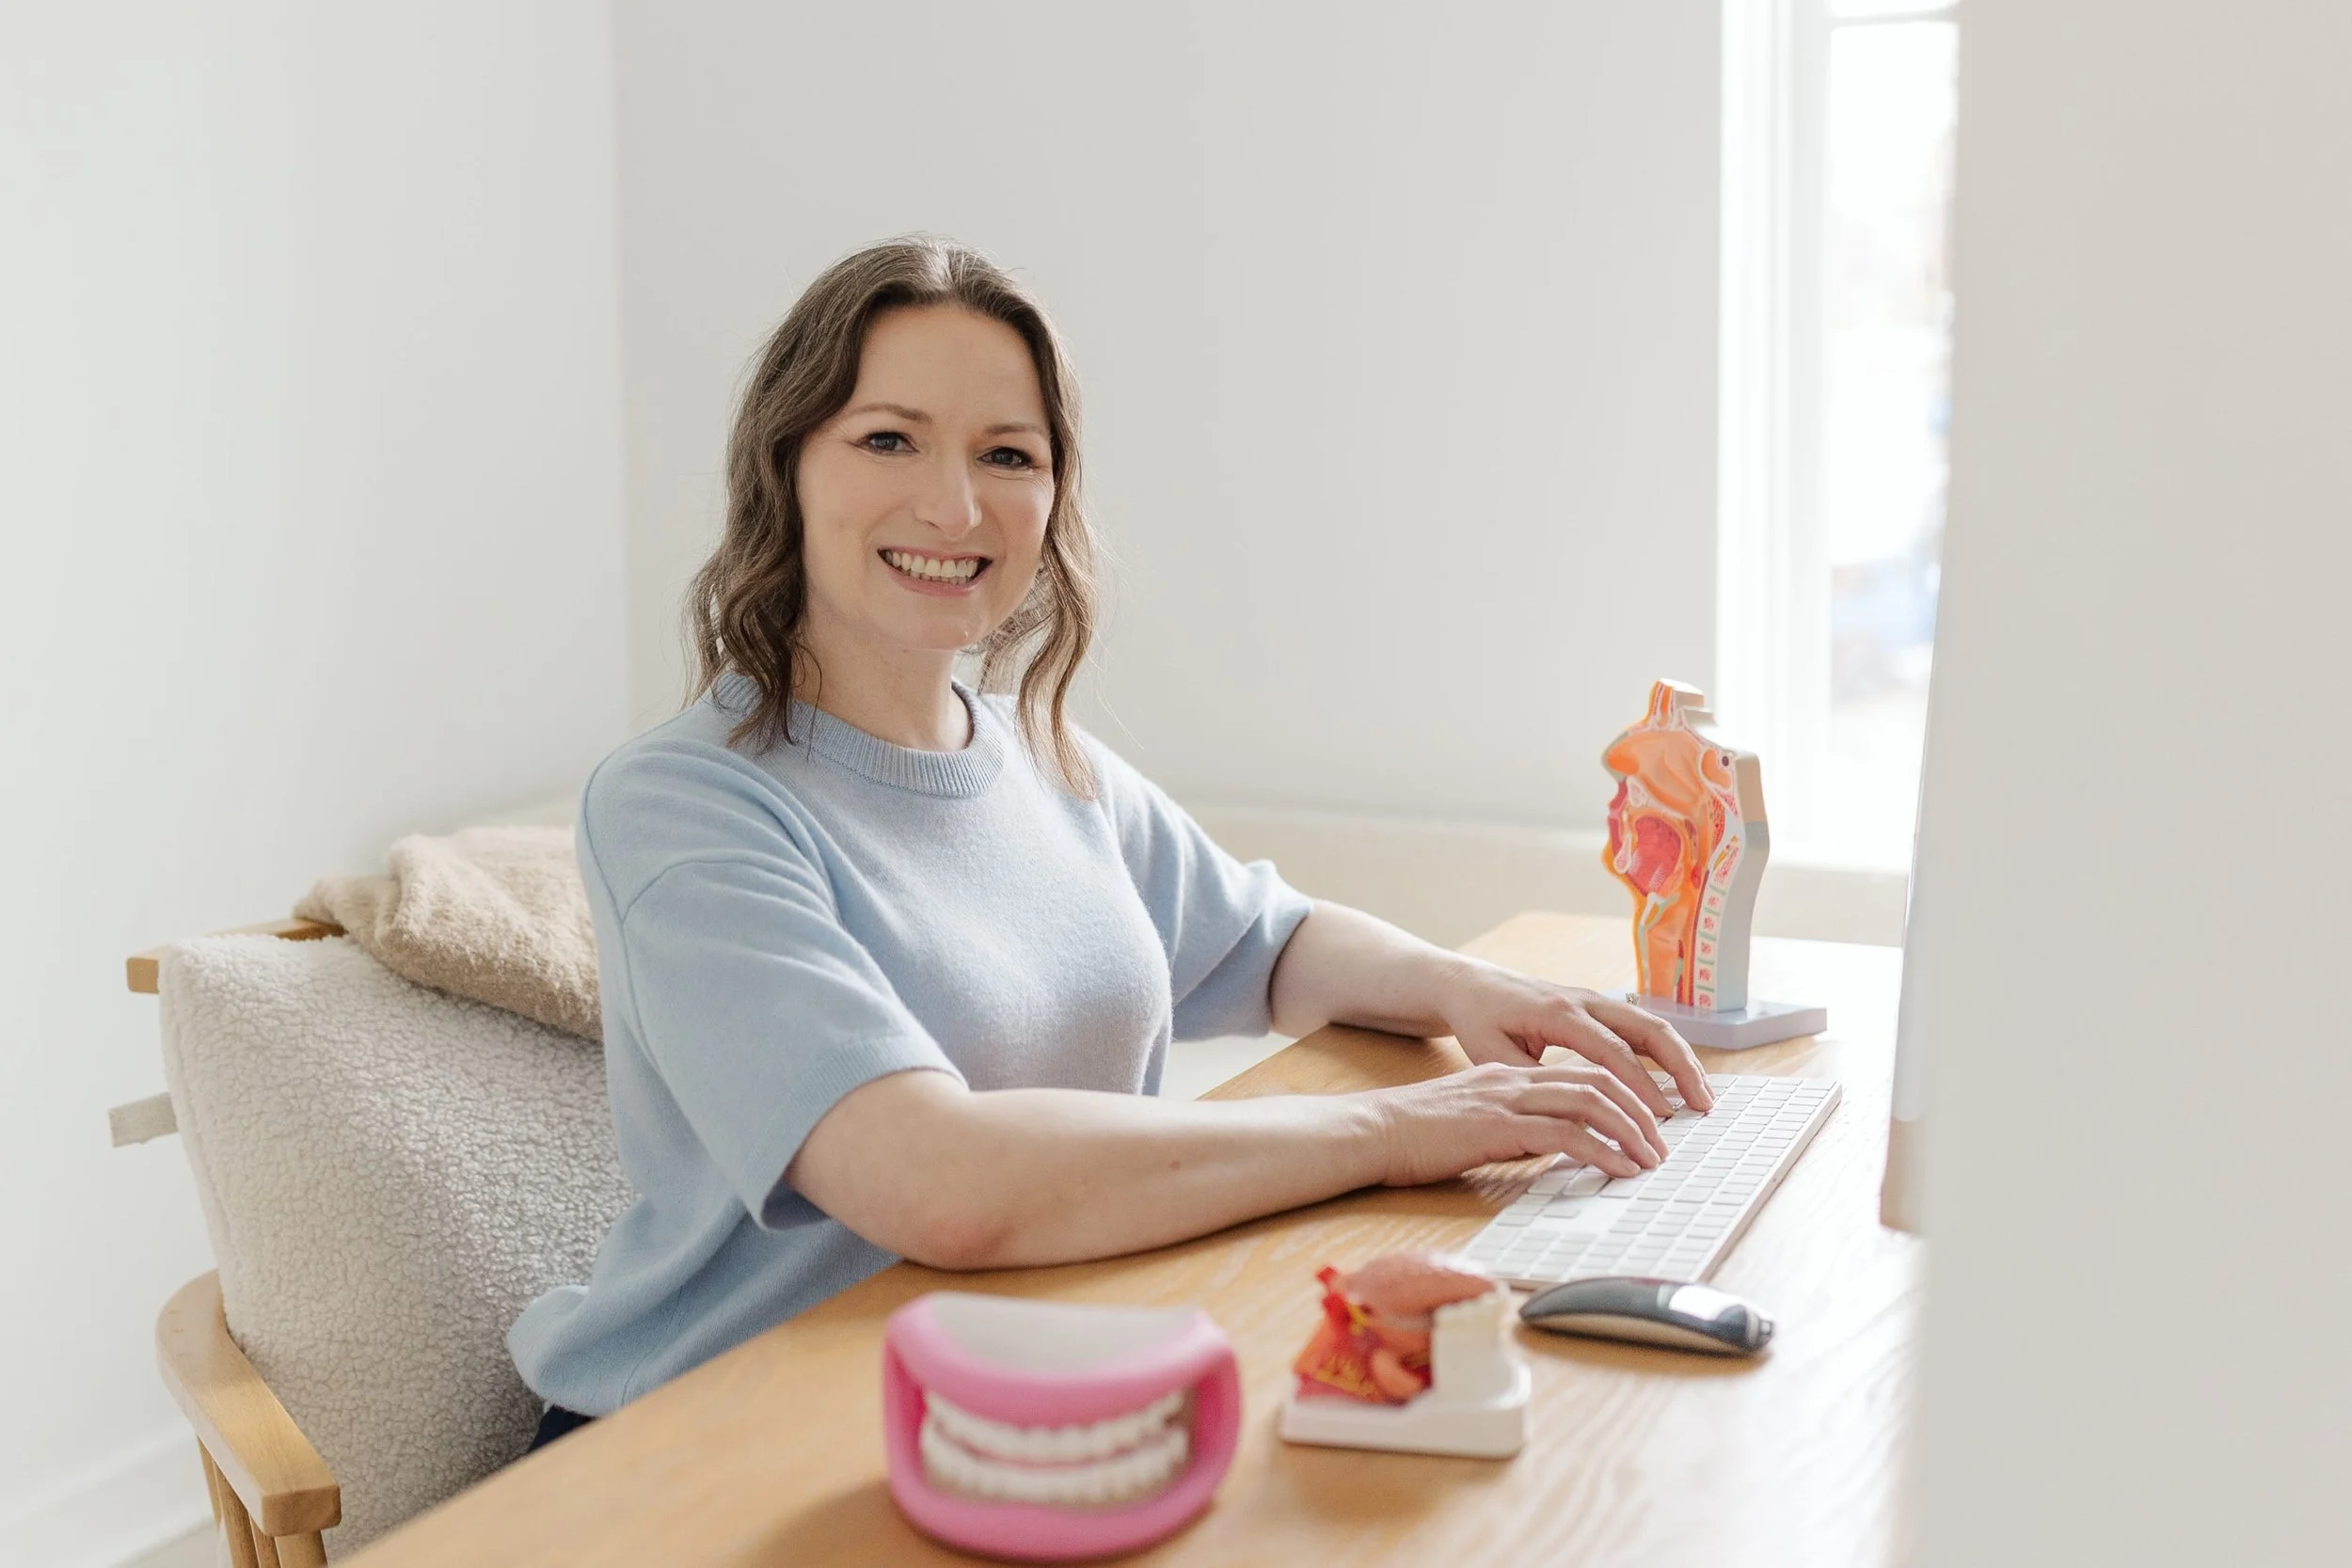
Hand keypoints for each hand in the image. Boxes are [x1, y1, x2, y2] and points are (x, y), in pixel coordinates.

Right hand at [1368, 1061, 1668, 1185]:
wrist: (1371, 1131)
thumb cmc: (1411, 1134)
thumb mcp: (1469, 1122)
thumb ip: (1508, 1125)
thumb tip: (1546, 1147)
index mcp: (1508, 1076)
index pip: (1581, 1073)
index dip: (1622, 1094)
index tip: (1646, 1123)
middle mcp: (1514, 1080)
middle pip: (1597, 1080)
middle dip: (1640, 1108)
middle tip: (1662, 1141)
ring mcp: (1507, 1101)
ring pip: (1591, 1102)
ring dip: (1630, 1130)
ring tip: (1651, 1158)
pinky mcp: (1498, 1127)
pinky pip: (1566, 1135)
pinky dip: (1602, 1151)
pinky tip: (1619, 1170)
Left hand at [1438, 961, 1714, 1116]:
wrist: (1473, 986)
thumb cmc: (1480, 1020)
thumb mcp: (1493, 1054)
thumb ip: (1532, 1080)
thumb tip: (1570, 1112)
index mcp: (1560, 1012)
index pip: (1613, 1051)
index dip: (1641, 1084)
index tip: (1662, 1115)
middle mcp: (1586, 1001)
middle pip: (1649, 1028)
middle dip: (1682, 1066)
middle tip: (1703, 1104)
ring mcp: (1596, 1001)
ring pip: (1653, 1024)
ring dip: (1682, 1059)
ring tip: (1703, 1095)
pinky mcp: (1599, 1007)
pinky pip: (1642, 1026)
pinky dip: (1666, 1052)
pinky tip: (1679, 1080)